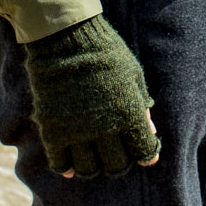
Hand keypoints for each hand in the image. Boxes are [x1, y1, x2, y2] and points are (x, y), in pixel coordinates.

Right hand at [24, 15, 161, 178]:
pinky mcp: (53, 129)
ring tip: (93, 156)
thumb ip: (141, 106)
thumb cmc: (104, 51)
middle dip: (120, 163)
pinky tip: (71, 164)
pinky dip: (67, 167)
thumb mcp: (132, 74)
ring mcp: (77, 130)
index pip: (145, 151)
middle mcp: (105, 127)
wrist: (65, 35)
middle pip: (117, 166)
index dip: (148, 155)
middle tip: (116, 153)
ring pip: (89, 169)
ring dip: (94, 167)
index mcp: (129, 112)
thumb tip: (152, 134)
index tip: (145, 153)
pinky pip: (60, 163)